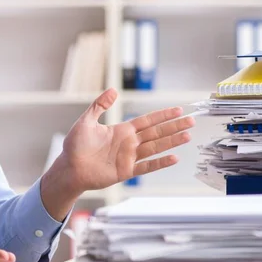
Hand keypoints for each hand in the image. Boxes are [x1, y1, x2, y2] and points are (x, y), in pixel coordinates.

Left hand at [40, 88, 195, 219]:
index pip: (147, 120)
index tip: (178, 110)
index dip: (162, 115)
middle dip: (174, 126)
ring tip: (188, 135)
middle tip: (191, 120)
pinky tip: (174, 158)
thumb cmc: (75, 146)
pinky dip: (160, 163)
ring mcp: (129, 157)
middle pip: (156, 132)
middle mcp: (128, 143)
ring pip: (155, 147)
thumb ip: (100, 106)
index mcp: (121, 130)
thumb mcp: (86, 121)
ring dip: (171, 141)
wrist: (69, 168)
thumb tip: (113, 90)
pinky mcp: (126, 171)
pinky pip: (146, 166)